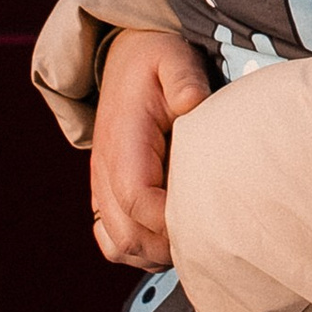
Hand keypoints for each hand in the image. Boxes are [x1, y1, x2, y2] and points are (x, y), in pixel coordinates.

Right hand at [89, 26, 215, 271]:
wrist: (125, 60)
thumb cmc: (156, 61)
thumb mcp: (173, 58)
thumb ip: (183, 78)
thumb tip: (193, 102)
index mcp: (123, 142)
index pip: (137, 198)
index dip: (170, 218)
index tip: (206, 217)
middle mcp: (106, 170)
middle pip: (126, 235)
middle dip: (168, 245)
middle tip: (208, 236)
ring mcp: (103, 186)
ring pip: (119, 246)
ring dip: (156, 253)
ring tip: (193, 240)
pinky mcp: (107, 195)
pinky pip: (113, 242)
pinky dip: (140, 251)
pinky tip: (169, 238)